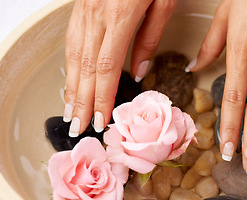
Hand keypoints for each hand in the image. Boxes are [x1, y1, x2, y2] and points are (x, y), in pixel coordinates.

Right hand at [64, 0, 175, 136]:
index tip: (101, 119)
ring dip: (71, 87)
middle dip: (82, 101)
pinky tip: (70, 79)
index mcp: (120, 15)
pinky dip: (69, 65)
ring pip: (73, 56)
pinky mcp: (81, 6)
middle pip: (86, 67)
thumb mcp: (164, 2)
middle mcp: (97, 14)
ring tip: (71, 111)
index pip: (107, 68)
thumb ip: (150, 39)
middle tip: (79, 127)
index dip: (102, 97)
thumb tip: (139, 72)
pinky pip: (71, 40)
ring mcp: (85, 9)